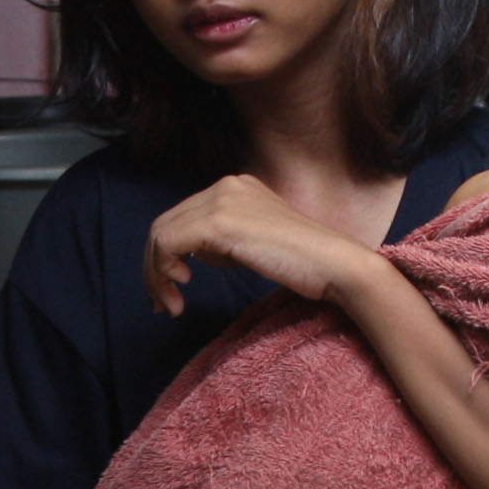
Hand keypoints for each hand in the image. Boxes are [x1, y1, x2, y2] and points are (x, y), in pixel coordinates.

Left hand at [144, 176, 379, 317]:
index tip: (170, 290)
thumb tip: (187, 255)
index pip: (182, 217)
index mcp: (235, 188)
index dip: (165, 255)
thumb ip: (221, 242)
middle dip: (154, 267)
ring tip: (170, 302)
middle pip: (165, 223)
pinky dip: (163, 269)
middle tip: (161, 303)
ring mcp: (222, 199)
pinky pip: (169, 242)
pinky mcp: (219, 220)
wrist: (333, 263)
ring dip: (156, 273)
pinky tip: (181, 288)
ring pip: (160, 233)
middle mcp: (226, 186)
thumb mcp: (252, 245)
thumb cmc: (302, 263)